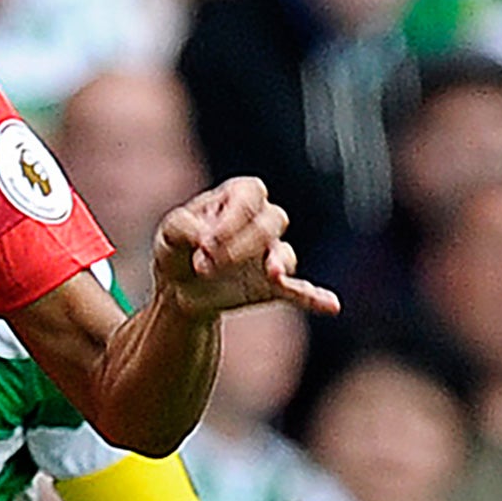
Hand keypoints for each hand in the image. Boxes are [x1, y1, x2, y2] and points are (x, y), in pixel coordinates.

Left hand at [152, 178, 339, 318]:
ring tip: (272, 274)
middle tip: (205, 265)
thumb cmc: (177, 249)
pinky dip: (314, 298)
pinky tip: (331, 306)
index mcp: (237, 198)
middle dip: (242, 243)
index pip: (250, 194)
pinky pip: (301, 291)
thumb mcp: (169, 232)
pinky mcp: (273, 287)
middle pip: (273, 221)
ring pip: (286, 253)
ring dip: (275, 263)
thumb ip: (184, 227)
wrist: (178, 288)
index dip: (231, 217)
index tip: (203, 243)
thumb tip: (207, 240)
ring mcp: (270, 255)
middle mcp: (260, 222)